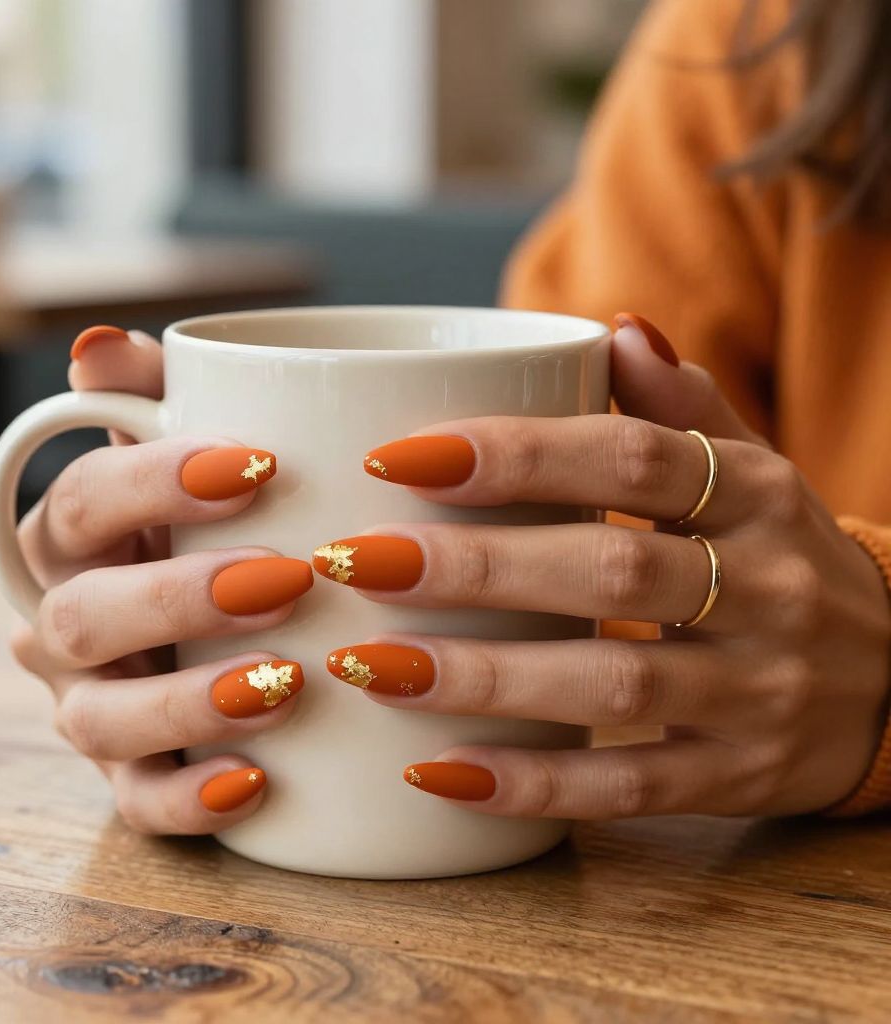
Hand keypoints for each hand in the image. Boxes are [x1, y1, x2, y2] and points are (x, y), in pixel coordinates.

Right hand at [10, 327, 313, 832]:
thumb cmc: (206, 520)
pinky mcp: (131, 775)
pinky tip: (258, 781)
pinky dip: (192, 799)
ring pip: (104, 719)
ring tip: (284, 682)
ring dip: (189, 701)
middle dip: (179, 597)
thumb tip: (101, 345)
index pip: (85, 501)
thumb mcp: (187, 453)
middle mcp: (67, 623)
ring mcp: (93, 706)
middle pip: (85, 615)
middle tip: (286, 579)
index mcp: (74, 537)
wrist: (215, 619)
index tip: (260, 464)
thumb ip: (149, 398)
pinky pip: (140, 802)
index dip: (158, 480)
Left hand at [313, 315, 890, 818]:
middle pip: (609, 567)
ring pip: (613, 681)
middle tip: (357, 559)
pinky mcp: (738, 776)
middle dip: (474, 566)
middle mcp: (766, 587)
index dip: (515, 453)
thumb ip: (682, 408)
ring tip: (368, 663)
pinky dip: (533, 784)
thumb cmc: (785, 562)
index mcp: (758, 495)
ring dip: (483, 677)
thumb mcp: (756, 475)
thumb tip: (613, 326)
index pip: (632, 457)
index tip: (395, 455)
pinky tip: (435, 772)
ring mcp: (757, 691)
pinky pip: (629, 786)